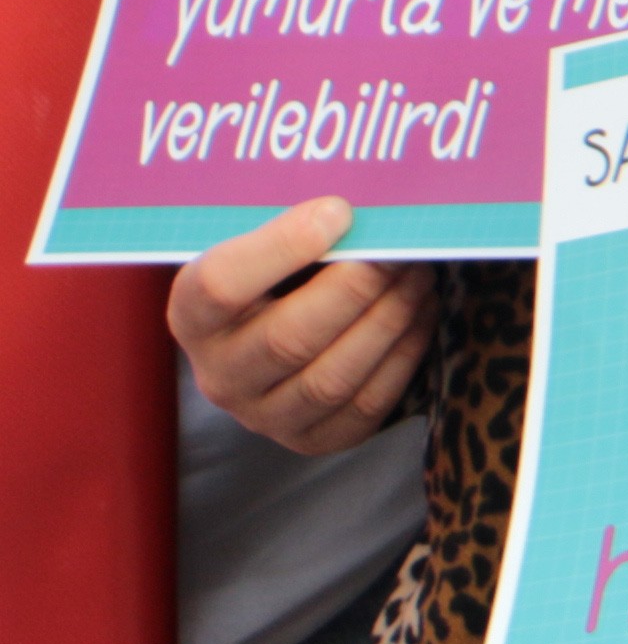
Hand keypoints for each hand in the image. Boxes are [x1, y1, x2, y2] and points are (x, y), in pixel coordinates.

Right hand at [168, 198, 433, 451]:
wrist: (274, 333)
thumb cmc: (274, 273)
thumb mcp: (262, 241)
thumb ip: (295, 224)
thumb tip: (358, 205)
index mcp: (192, 315)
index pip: (220, 286)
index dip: (284, 247)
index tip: (340, 212)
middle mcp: (219, 374)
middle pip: (288, 339)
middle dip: (357, 289)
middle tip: (400, 251)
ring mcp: (263, 415)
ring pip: (331, 379)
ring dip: (388, 322)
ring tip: (418, 278)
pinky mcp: (312, 438)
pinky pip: (364, 407)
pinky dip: (402, 357)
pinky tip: (420, 315)